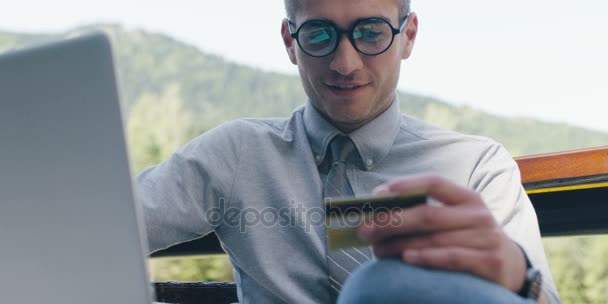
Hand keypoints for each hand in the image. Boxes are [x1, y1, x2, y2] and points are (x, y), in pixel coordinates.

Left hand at [358, 174, 526, 292]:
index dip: (404, 186)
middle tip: (364, 230)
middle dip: (391, 221)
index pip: (433, 183)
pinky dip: (426, 257)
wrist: (511, 268)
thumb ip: (426, 214)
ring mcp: (486, 238)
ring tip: (377, 250)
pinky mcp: (490, 262)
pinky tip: (406, 259)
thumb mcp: (456, 221)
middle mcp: (478, 215)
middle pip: (427, 214)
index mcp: (467, 198)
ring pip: (434, 239)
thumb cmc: (469, 240)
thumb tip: (378, 213)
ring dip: (399, 245)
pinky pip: (452, 258)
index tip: (377, 194)